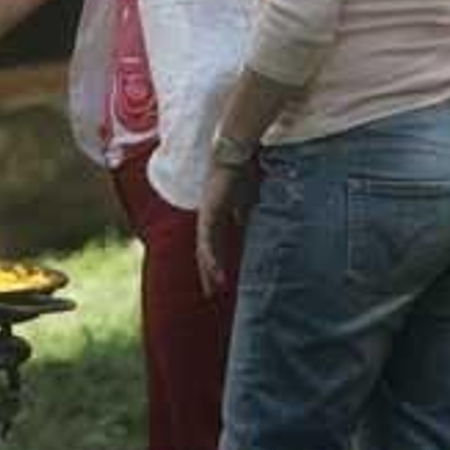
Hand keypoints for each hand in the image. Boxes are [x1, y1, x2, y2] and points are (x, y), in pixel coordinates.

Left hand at [196, 163, 257, 297]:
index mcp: (217, 216)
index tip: (221, 281)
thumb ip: (242, 215)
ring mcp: (206, 216)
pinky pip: (207, 239)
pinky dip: (210, 256)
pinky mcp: (208, 213)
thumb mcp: (245, 202)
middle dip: (208, 273)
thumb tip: (242, 226)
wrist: (236, 156)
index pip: (215, 245)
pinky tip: (213, 271)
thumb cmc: (242, 174)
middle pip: (205, 251)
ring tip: (213, 288)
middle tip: (211, 293)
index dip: (217, 263)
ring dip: (208, 270)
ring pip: (204, 249)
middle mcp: (208, 218)